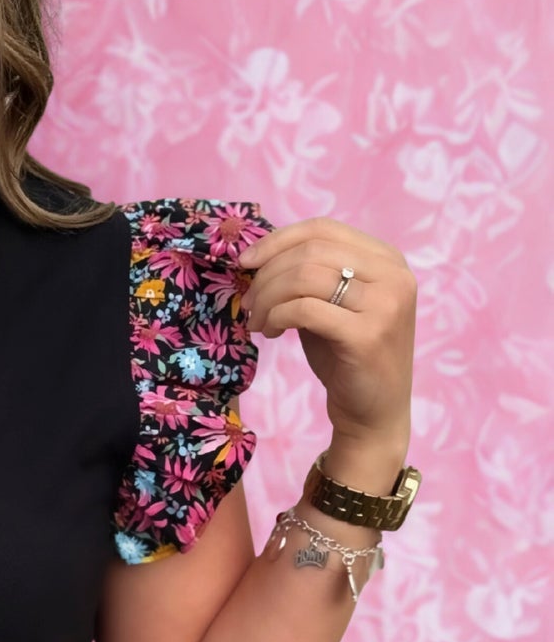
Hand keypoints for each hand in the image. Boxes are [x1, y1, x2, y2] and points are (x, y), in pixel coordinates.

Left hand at [237, 218, 416, 448]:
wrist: (373, 412)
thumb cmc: (346, 356)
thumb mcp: (331, 304)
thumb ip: (309, 275)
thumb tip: (257, 255)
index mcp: (388, 260)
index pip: (323, 229)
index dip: (278, 240)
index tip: (246, 262)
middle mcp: (395, 276)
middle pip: (311, 251)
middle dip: (268, 274)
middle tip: (249, 302)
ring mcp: (386, 304)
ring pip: (305, 277)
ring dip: (268, 297)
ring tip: (258, 321)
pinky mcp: (368, 335)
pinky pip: (305, 309)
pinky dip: (277, 316)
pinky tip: (271, 332)